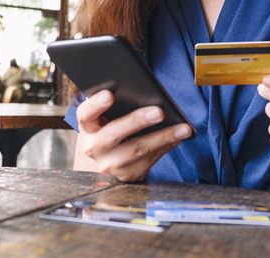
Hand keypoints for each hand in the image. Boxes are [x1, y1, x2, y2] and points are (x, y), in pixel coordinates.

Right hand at [76, 90, 192, 181]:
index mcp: (87, 126)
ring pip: (137, 150)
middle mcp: (93, 147)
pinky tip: (178, 138)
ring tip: (183, 128)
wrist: (108, 159)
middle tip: (159, 111)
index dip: (96, 104)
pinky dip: (166, 147)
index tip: (110, 94)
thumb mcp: (107, 117)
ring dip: (163, 137)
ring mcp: (108, 164)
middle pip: (114, 133)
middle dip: (138, 121)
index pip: (86, 114)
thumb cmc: (112, 127)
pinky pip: (149, 161)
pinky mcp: (126, 175)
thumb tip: (149, 96)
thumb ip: (118, 106)